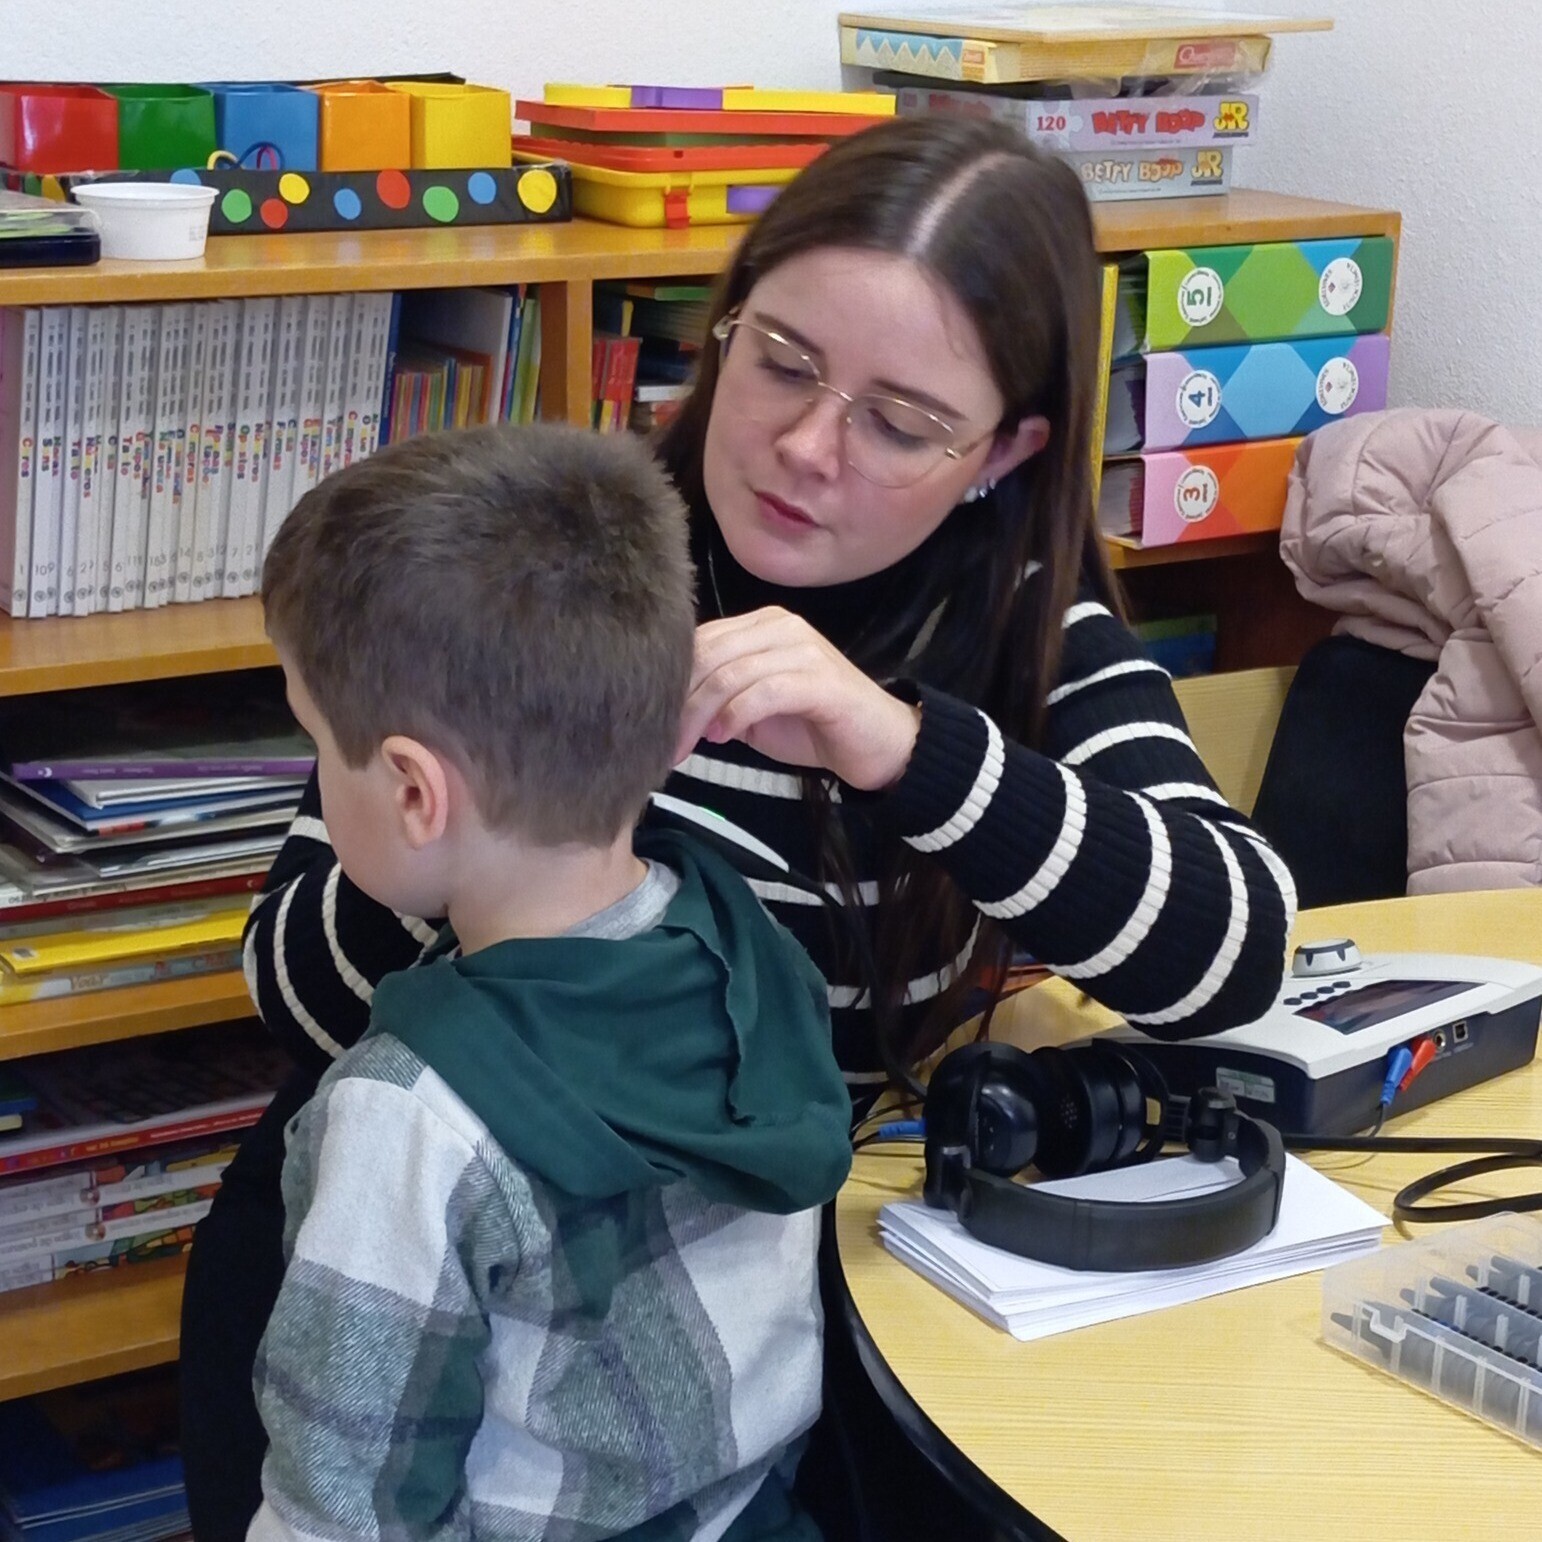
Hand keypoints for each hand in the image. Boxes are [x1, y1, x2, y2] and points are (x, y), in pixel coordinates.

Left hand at [675, 607, 921, 790]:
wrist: (880, 742)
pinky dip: (736, 716)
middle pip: (709, 655)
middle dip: (679, 702)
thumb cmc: (815, 725)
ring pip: (731, 674)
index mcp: (761, 626)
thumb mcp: (754, 708)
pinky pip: (764, 691)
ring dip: (700, 714)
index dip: (671, 682)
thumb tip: (670, 706)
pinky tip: (724, 737)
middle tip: (663, 743)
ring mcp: (802, 649)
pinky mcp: (820, 679)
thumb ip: (718, 696)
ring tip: (688, 746)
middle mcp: (780, 627)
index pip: (700, 642)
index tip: (652, 723)